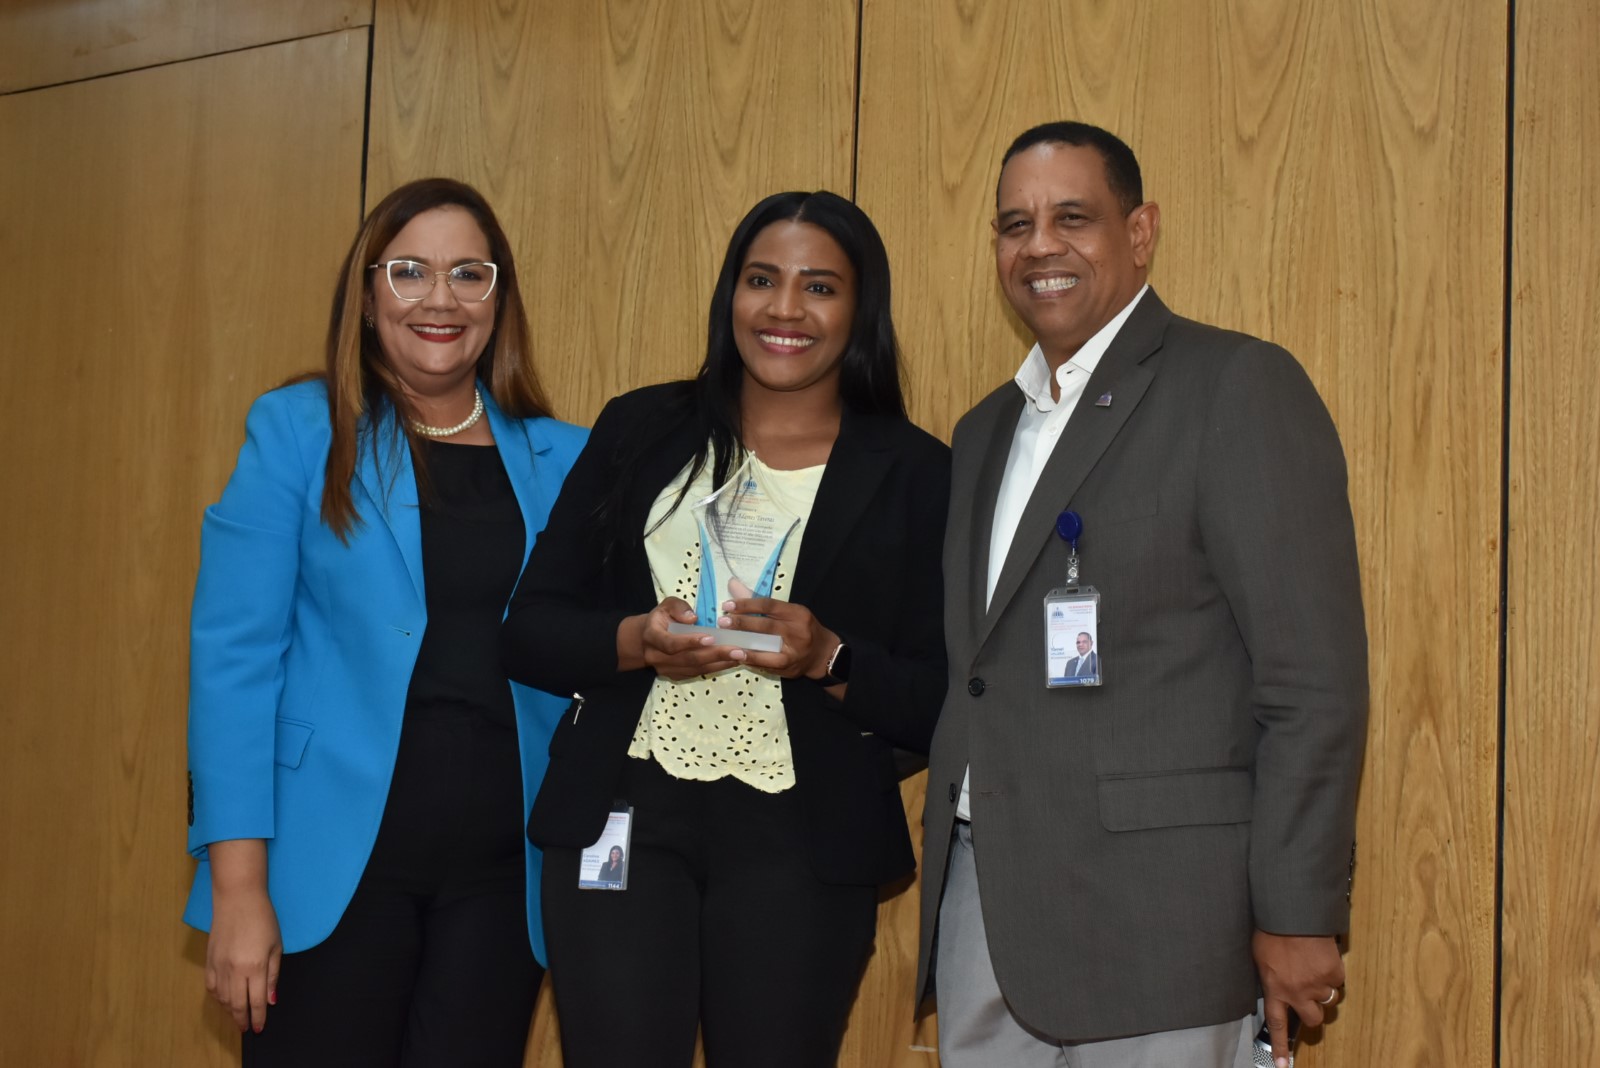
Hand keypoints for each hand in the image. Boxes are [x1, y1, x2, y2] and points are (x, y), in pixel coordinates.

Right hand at [205, 882, 281, 1032]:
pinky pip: (210, 986)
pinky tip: (223, 1000)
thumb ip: (273, 975)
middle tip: (247, 1028)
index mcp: (255, 967)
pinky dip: (217, 997)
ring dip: (229, 1010)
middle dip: (243, 1019)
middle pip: (237, 1004)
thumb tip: (271, 999)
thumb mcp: (276, 946)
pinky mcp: (209, 960)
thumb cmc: (263, 919)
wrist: (238, 899)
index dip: (258, 1017)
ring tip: (238, 1016)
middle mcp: (234, 970)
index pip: (256, 1001)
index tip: (259, 1028)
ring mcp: (219, 966)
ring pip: (222, 998)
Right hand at [621, 597, 745, 679]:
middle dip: (715, 655)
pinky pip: (697, 674)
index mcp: (653, 636)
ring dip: (720, 664)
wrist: (645, 640)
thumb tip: (693, 618)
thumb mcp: (666, 605)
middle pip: (689, 659)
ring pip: (695, 669)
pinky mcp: (676, 675)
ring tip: (740, 656)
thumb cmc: (661, 619)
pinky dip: (716, 668)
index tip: (711, 638)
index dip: (690, 642)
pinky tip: (731, 662)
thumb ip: (678, 607)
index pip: (671, 643)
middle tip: (737, 650)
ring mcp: (667, 669)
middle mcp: (658, 656)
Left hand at [717, 597, 838, 680]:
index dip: (747, 604)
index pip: (769, 605)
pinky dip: (753, 660)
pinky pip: (769, 663)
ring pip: (768, 647)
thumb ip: (759, 602)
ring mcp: (795, 650)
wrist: (823, 653)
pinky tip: (738, 657)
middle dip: (743, 624)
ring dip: (746, 646)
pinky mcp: (790, 666)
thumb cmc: (801, 628)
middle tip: (722, 623)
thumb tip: (732, 586)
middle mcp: (797, 630)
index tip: (727, 605)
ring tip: (728, 645)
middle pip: (767, 626)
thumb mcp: (786, 611)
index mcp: (796, 612)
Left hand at [1252, 930, 1343, 1066]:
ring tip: (1313, 966)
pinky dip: (1332, 971)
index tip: (1283, 1066)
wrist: (1291, 914)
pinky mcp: (1333, 972)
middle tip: (1310, 996)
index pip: (1277, 1024)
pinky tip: (1321, 956)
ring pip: (1328, 999)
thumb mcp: (1260, 957)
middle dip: (1314, 1010)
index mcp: (1275, 989)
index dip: (1280, 1046)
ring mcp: (1316, 984)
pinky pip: (1337, 980)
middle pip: (1313, 1018)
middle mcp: (1296, 992)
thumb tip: (1276, 984)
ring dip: (1323, 987)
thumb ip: (1270, 977)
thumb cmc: (1271, 931)